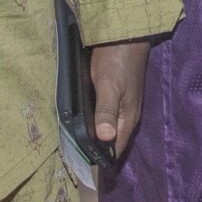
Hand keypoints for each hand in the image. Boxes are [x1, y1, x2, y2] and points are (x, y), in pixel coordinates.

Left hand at [87, 38, 151, 159]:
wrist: (125, 34)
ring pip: (109, 128)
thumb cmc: (117, 60)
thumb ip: (106, 111)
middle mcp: (127, 115)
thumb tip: (104, 138)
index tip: (82, 167)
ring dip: (96, 137)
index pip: (116, 149)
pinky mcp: (115, 94)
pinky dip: (96, 122)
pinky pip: (105, 116)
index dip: (102, 160)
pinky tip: (84, 122)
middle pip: (113, 140)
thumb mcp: (109, 85)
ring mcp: (122, 104)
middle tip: (74, 158)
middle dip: (97, 151)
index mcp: (128, 117)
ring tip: (75, 145)